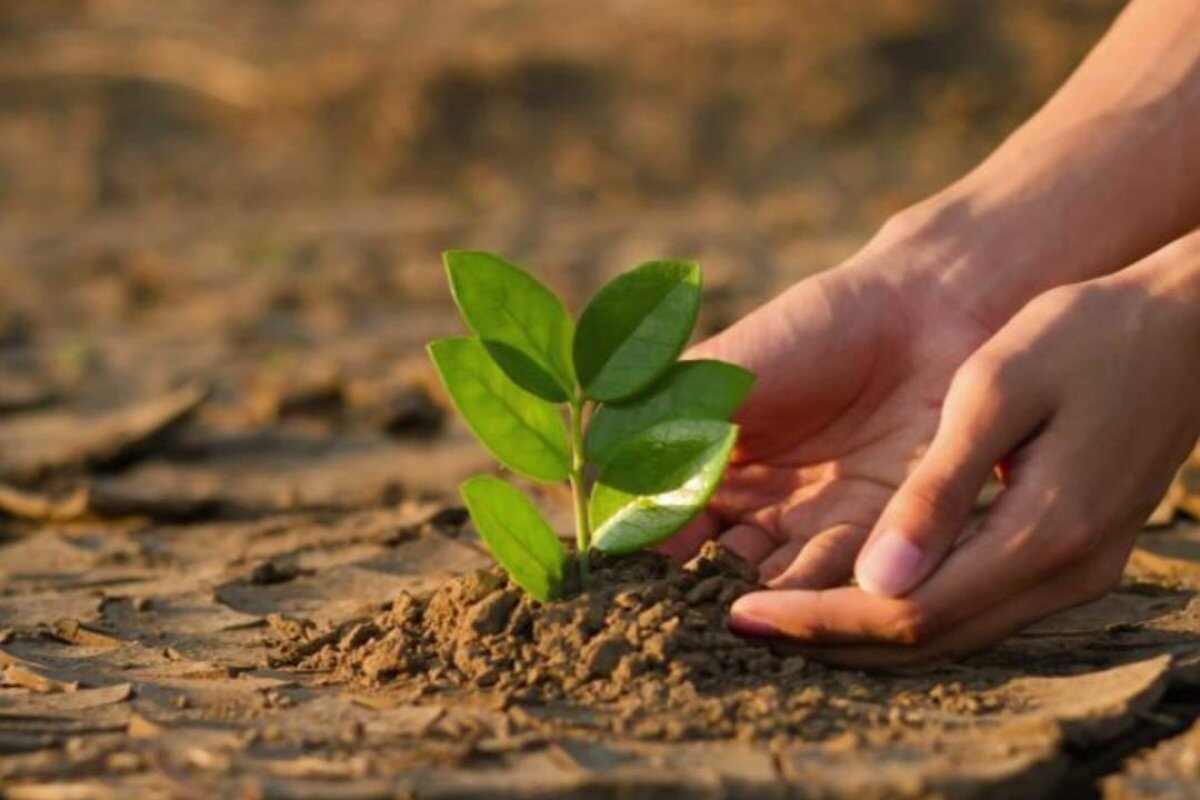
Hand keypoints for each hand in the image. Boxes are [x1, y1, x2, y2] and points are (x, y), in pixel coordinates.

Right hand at [662, 220, 995, 590]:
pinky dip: (819, 604)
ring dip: (758, 608)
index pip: (658, 528)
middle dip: (698, 600)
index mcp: (703, 468)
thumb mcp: (719, 375)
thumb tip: (597, 496)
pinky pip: (841, 584)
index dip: (643, 556)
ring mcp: (814, 530)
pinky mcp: (878, 542)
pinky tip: (801, 611)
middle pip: (712, 573)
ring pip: (774, 588)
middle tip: (685, 622)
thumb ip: (658, 429)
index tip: (630, 579)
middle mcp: (754, 511)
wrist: (924, 314)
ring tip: (743, 621)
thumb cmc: (811, 330)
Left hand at [726, 234, 1199, 665]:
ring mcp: (1076, 575)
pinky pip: (974, 611)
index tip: (739, 611)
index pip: (909, 613)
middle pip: (924, 642)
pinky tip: (851, 586)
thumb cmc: (1086, 335)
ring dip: (859, 630)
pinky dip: (904, 610)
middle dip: (826, 637)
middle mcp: (1063, 574)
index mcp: (1042, 532)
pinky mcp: (1073, 559)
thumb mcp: (999, 390)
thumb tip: (876, 581)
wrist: (1186, 328)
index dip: (819, 619)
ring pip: (949, 636)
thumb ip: (939, 488)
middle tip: (739, 621)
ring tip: (778, 611)